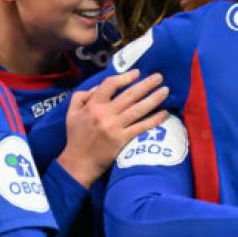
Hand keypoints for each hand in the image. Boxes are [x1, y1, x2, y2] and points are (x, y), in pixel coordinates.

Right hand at [59, 69, 169, 185]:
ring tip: (166, 91)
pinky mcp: (122, 140)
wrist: (79, 163)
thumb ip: (81, 96)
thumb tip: (98, 87)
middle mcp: (105, 114)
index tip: (137, 73)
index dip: (125, 77)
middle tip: (159, 77)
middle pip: (129, 95)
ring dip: (154, 99)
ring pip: (138, 110)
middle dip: (146, 84)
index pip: (111, 85)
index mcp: (92, 105)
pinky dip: (154, 120)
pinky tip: (164, 113)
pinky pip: (141, 127)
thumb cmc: (76, 137)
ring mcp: (115, 127)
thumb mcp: (72, 113)